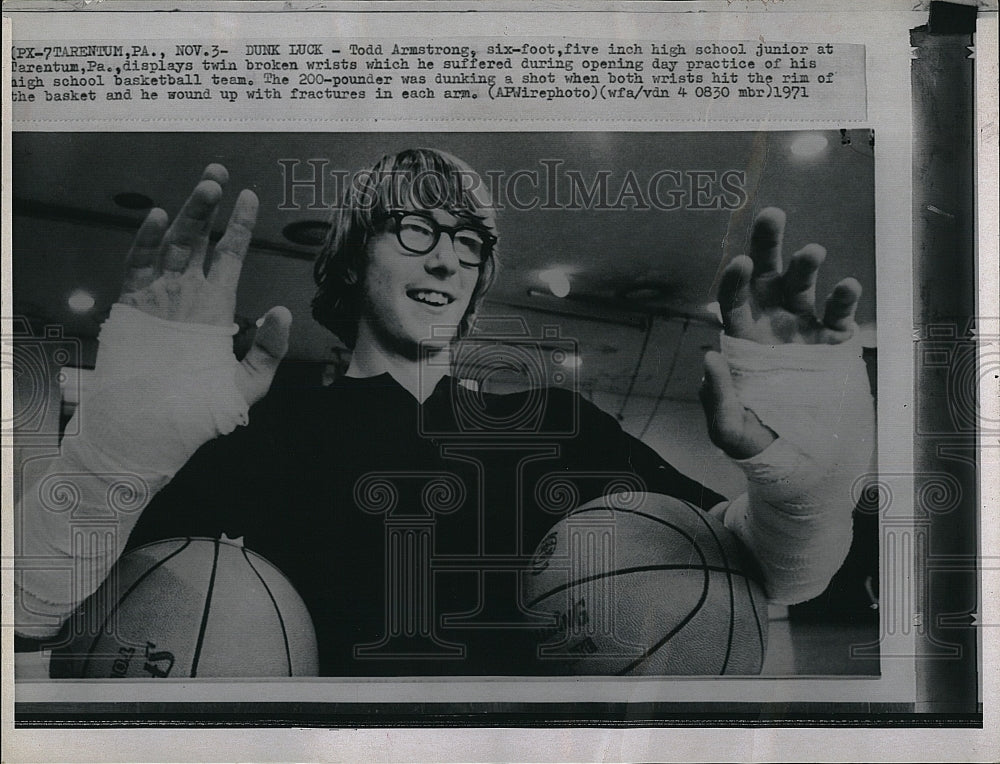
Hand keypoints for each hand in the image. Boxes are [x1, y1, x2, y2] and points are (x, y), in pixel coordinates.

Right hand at [118, 164, 290, 404]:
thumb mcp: (248, 383)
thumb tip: (283, 311)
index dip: (241, 225)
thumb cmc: (199, 412)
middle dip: (210, 204)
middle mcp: (188, 293)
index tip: (251, 195)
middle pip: (200, 238)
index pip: (230, 255)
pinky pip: (137, 266)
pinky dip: (145, 241)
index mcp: (216, 305)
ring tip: (206, 188)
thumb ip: (268, 349)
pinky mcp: (132, 306)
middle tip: (219, 171)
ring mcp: (159, 296)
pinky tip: (159, 217)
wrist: (153, 433)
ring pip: (172, 244)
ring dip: (188, 215)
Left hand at [700, 207, 861, 458]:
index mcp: (741, 338)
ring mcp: (804, 328)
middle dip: (768, 244)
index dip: (735, 280)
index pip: (733, 300)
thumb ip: (717, 398)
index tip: (740, 262)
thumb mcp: (729, 429)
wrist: (804, 457)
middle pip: (766, 275)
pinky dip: (844, 298)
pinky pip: (838, 314)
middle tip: (772, 214)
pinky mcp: (835, 342)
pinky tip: (847, 286)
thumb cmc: (758, 441)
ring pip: (803, 286)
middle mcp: (771, 324)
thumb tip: (707, 357)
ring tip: (813, 252)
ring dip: (807, 265)